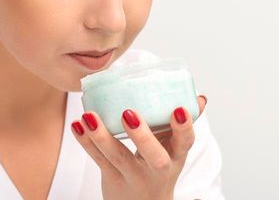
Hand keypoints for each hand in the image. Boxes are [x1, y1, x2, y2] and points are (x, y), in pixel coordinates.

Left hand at [71, 95, 207, 199]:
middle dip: (142, 136)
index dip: (183, 127)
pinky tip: (78, 124)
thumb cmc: (159, 169)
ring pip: (117, 157)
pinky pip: (98, 159)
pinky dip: (85, 141)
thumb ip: (182, 124)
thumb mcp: (176, 150)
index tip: (178, 109)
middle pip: (153, 157)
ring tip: (90, 116)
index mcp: (176, 156)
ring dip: (101, 136)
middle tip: (128, 113)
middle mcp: (157, 169)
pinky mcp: (112, 179)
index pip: (185, 143)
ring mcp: (133, 176)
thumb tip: (200, 98)